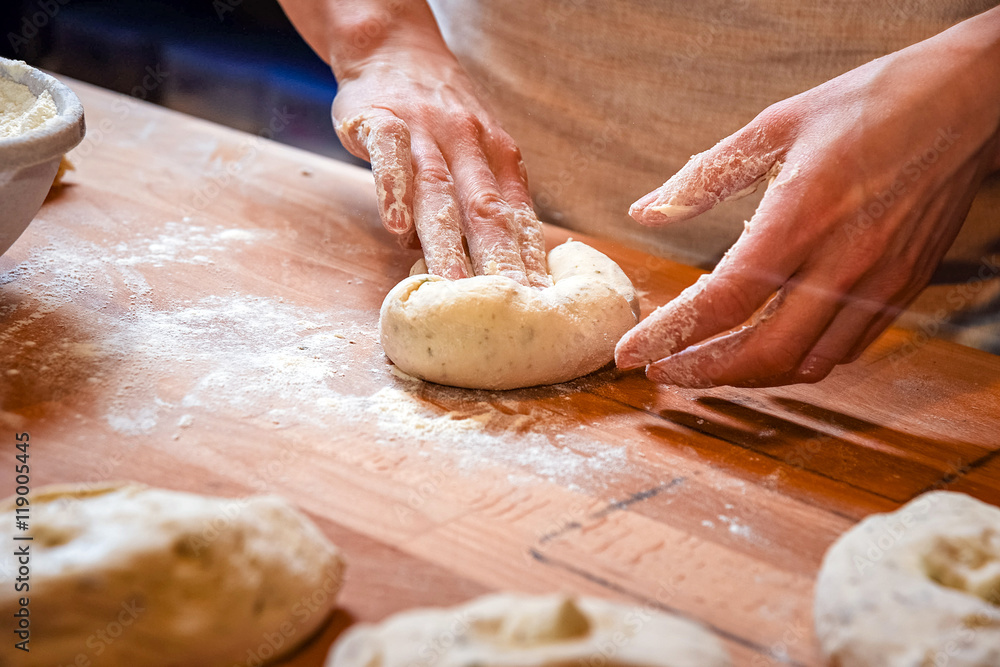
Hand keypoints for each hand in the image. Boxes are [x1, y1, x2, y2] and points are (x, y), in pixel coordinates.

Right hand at [333, 46, 550, 287]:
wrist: (393, 45)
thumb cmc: (439, 113)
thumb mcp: (477, 150)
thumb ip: (484, 202)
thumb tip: (494, 268)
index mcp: (499, 156)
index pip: (518, 217)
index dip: (531, 262)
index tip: (542, 304)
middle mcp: (469, 143)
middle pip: (486, 211)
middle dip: (500, 263)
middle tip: (509, 307)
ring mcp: (425, 130)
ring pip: (439, 192)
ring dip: (447, 242)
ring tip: (452, 285)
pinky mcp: (381, 119)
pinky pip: (389, 158)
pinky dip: (394, 191)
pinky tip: (396, 227)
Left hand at [617, 8, 999, 387]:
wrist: (968, 101)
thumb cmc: (869, 104)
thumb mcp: (775, 125)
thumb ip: (704, 177)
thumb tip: (645, 214)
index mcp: (801, 217)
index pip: (723, 301)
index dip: (669, 336)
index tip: (629, 356)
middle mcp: (842, 262)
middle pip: (762, 351)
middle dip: (703, 373)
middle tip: (664, 373)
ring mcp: (879, 282)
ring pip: (805, 363)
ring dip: (749, 376)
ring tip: (707, 367)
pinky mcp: (903, 289)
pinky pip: (844, 349)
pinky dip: (797, 362)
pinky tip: (768, 350)